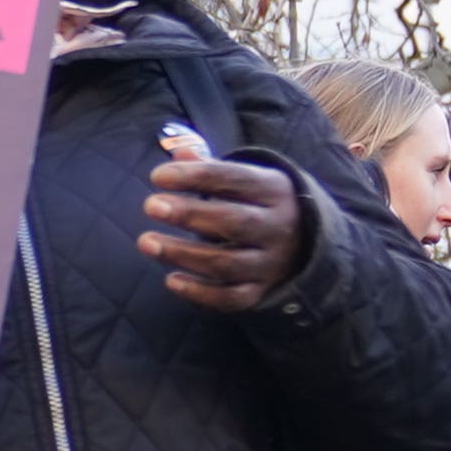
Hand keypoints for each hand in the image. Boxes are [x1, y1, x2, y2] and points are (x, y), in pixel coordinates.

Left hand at [137, 142, 309, 309]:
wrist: (304, 241)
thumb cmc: (257, 202)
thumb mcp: (244, 177)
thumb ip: (210, 166)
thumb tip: (178, 152)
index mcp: (274, 190)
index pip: (235, 180)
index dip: (195, 176)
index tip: (157, 176)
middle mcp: (277, 227)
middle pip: (234, 222)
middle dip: (189, 214)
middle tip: (150, 206)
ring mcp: (270, 263)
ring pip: (227, 264)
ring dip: (183, 254)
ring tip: (146, 241)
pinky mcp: (261, 291)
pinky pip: (231, 298)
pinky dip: (200, 293)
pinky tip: (170, 280)